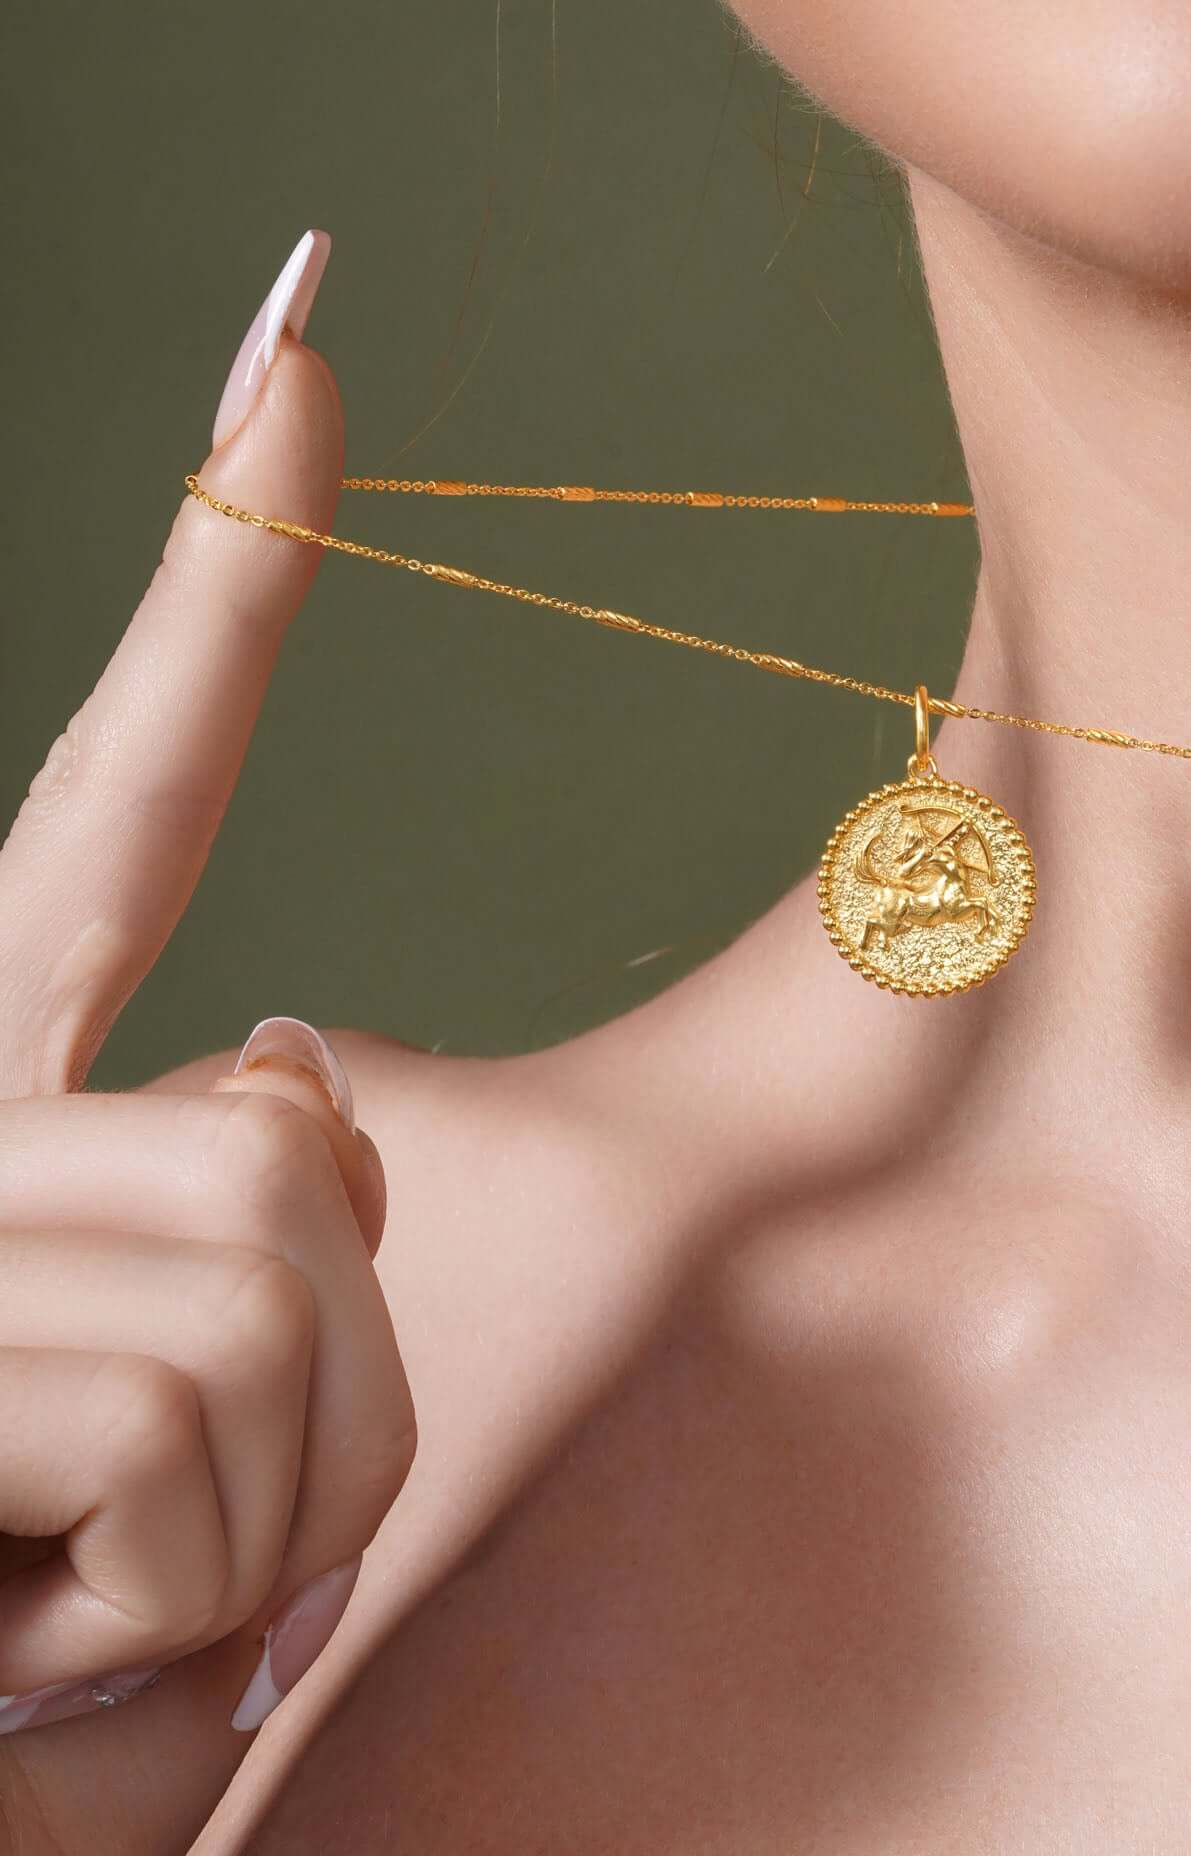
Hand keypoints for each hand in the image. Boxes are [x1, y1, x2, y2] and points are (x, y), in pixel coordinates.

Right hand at [0, 233, 415, 1845]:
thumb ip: (234, 1220)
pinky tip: (25, 1660)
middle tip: (165, 1563)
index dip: (225, 584)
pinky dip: (180, 1618)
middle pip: (308, 1157)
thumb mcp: (149, 1426)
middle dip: (332, 1397)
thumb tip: (282, 1061)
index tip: (301, 358)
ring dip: (261, 1527)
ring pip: (282, 1296)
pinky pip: (202, 1438)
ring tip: (80, 1626)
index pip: (132, 799)